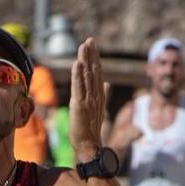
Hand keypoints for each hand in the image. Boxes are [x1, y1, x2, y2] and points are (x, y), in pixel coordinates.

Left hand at [68, 38, 109, 161]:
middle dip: (91, 55)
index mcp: (98, 95)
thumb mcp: (97, 109)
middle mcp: (95, 95)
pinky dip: (77, 76)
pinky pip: (78, 88)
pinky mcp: (79, 105)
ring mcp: (88, 100)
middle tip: (90, 39)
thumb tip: (107, 83)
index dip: (94, 58)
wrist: (89, 145)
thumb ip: (103, 94)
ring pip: (87, 77)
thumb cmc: (91, 129)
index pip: (97, 73)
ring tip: (84, 46)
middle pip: (93, 71)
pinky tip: (77, 64)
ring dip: (85, 60)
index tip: (92, 44)